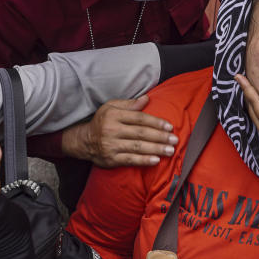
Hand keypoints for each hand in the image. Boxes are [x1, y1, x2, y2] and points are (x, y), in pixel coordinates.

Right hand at [61, 95, 177, 167]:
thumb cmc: (102, 122)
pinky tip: (156, 160)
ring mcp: (111, 146)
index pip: (139, 118)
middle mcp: (112, 130)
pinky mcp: (111, 159)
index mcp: (113, 115)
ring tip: (170, 150)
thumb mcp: (111, 107)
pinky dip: (144, 161)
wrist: (84, 141)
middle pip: (140, 133)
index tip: (169, 127)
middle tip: (175, 140)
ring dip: (156, 149)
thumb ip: (129, 104)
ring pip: (138, 147)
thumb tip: (147, 98)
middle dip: (160, 137)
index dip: (156, 122)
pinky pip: (130, 160)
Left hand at [236, 74, 258, 178]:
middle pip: (252, 108)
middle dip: (245, 92)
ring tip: (245, 85)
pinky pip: (258, 117)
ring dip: (249, 99)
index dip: (249, 91)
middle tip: (239, 76)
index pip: (258, 106)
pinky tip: (256, 101)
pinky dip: (255, 106)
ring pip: (253, 113)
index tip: (239, 77)